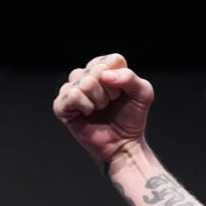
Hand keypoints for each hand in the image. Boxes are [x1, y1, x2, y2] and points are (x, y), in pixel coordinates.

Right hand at [52, 52, 153, 167]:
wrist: (123, 144)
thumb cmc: (131, 119)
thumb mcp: (143, 94)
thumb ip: (131, 78)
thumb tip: (105, 75)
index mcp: (104, 68)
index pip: (113, 60)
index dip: (121, 79)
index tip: (122, 93)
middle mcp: (86, 75)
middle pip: (98, 70)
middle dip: (111, 91)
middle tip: (111, 103)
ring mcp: (71, 88)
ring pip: (85, 82)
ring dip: (99, 100)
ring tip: (100, 109)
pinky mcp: (62, 105)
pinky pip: (73, 95)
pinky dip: (85, 106)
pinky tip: (88, 113)